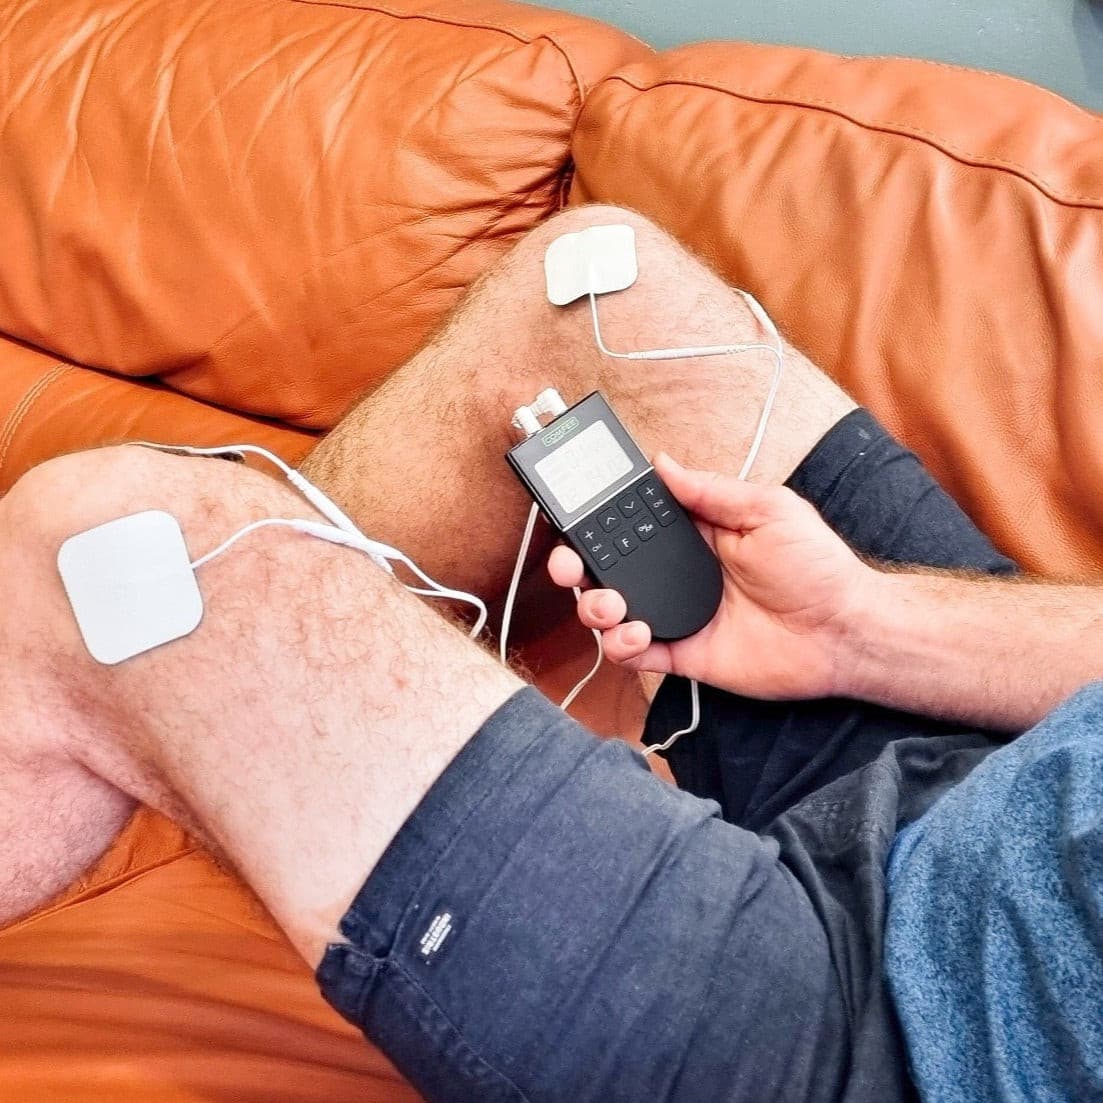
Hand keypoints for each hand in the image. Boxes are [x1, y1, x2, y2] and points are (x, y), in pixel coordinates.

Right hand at [547, 452, 874, 700]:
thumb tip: (663, 463)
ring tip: (610, 605)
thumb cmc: (818, 567)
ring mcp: (677, 614)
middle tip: (569, 566)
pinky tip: (636, 633)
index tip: (574, 513)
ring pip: (611, 612)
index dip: (599, 519)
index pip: (632, 522)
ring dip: (595, 608)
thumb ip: (711, 491)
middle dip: (576, 565)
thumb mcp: (769, 510)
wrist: (844, 632)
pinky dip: (622, 646)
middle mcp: (678, 574)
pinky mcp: (684, 654)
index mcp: (694, 534)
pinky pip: (637, 654)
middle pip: (608, 568)